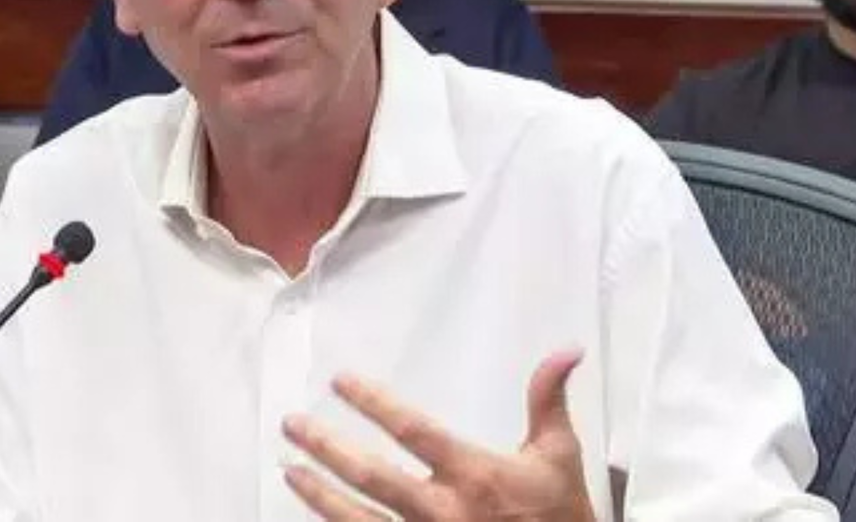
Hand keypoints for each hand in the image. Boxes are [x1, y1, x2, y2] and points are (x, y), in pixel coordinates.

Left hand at [281, 351, 595, 520]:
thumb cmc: (560, 514)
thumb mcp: (559, 455)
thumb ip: (548, 399)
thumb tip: (565, 350)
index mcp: (473, 475)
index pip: (412, 431)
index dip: (372, 403)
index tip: (339, 380)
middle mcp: (443, 512)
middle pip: (370, 476)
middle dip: (326, 448)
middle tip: (292, 425)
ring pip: (359, 520)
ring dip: (320, 495)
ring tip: (290, 471)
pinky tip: (318, 515)